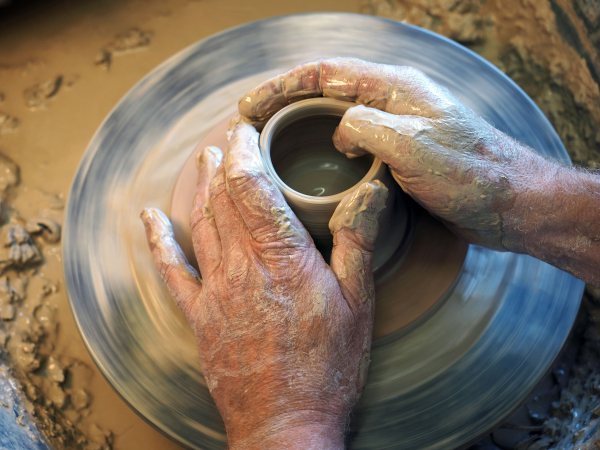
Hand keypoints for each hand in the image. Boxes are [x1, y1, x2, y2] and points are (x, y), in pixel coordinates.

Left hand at [141, 118, 387, 448]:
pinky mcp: (201, 316)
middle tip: (230, 136)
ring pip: (199, 223)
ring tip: (204, 160)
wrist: (285, 426)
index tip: (247, 126)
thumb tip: (370, 191)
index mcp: (282, 258)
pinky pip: (172, 270)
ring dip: (200, 187)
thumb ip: (358, 241)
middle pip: (223, 197)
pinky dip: (159, 241)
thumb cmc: (328, 367)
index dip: (245, 148)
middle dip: (224, 160)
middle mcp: (242, 267)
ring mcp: (216, 291)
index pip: (251, 185)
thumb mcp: (358, 302)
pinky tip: (150, 219)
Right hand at [239, 57, 599, 285]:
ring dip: (302, 126)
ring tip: (272, 145)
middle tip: (251, 126)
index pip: (323, 73)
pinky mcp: (399, 152)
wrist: (509, 203)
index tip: (250, 107)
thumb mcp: (410, 146)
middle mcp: (392, 100)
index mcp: (393, 87)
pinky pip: (353, 142)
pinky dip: (326, 148)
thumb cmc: (469, 174)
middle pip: (325, 90)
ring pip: (336, 117)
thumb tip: (339, 131)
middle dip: (284, 104)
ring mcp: (395, 126)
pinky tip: (314, 166)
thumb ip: (364, 126)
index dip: (281, 86)